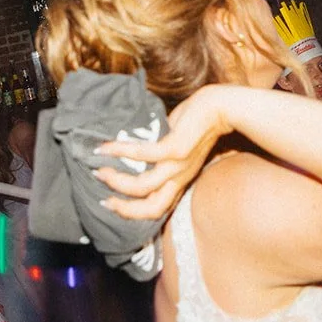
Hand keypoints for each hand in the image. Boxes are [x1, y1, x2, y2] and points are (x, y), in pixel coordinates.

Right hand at [92, 85, 233, 220]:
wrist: (222, 107)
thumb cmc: (197, 124)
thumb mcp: (177, 146)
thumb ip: (158, 153)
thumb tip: (132, 151)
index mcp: (179, 180)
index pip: (158, 209)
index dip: (132, 213)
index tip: (110, 202)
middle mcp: (179, 177)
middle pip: (152, 209)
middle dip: (123, 209)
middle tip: (102, 198)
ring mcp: (178, 165)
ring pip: (143, 187)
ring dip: (117, 181)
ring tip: (99, 170)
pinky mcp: (176, 148)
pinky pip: (143, 155)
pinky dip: (121, 152)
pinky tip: (106, 147)